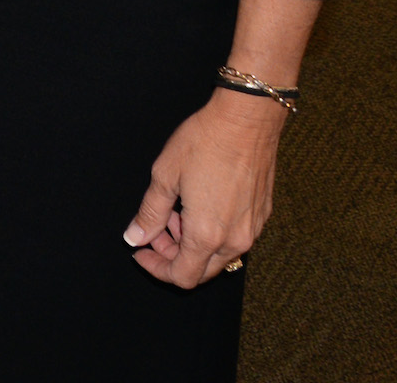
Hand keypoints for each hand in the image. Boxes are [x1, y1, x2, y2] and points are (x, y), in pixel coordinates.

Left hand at [126, 89, 284, 285]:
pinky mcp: (262, 216)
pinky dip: (213, 233)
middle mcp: (235, 240)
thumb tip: (134, 238)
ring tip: (176, 211)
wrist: (247, 120)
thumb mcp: (165, 175)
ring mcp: (253, 229)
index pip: (182, 277)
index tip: (141, 251)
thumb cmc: (203, 142)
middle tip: (157, 229)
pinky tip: (199, 204)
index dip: (157, 269)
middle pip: (202, 272)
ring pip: (219, 257)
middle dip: (173, 256)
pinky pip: (235, 239)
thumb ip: (149, 213)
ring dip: (192, 244)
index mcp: (207, 235)